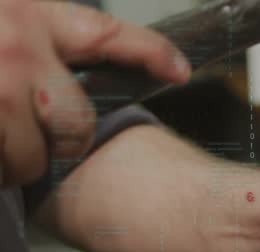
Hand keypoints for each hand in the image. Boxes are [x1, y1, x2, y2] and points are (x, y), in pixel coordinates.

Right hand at [0, 0, 189, 185]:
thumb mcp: (0, 20)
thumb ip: (38, 46)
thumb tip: (72, 84)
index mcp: (31, 17)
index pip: (109, 36)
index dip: (152, 54)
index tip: (180, 70)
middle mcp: (18, 48)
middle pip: (78, 122)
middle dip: (64, 141)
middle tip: (36, 137)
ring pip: (33, 156)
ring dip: (14, 160)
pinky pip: (2, 166)